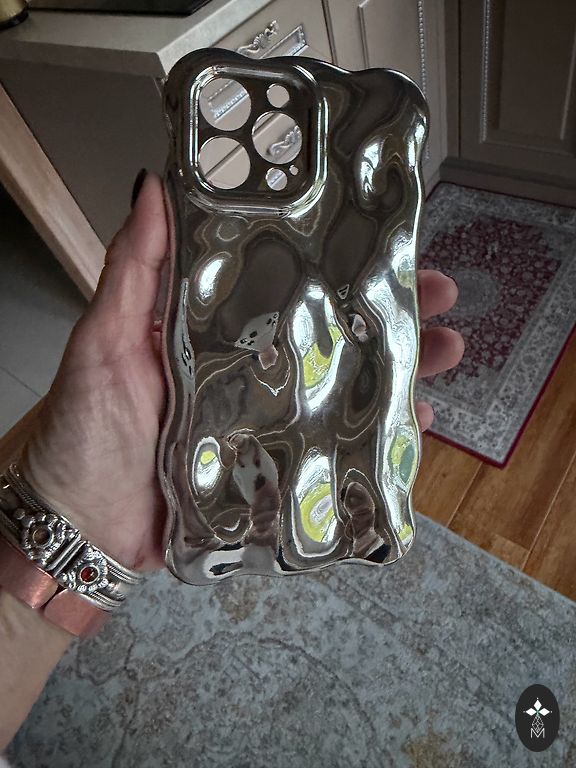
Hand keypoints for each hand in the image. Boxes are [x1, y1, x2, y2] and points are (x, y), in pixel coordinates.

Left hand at [18, 172, 462, 571]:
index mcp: (214, 328)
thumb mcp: (104, 340)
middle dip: (389, 310)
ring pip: (346, 386)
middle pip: (331, 331)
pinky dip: (379, 438)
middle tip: (437, 293)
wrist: (82, 524)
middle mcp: (248, 369)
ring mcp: (266, 420)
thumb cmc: (83, 431)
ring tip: (445, 351)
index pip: (288, 281)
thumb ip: (133, 269)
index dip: (336, 258)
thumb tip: (153, 186)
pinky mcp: (274, 468)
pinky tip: (415, 423)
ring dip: (399, 368)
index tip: (382, 237)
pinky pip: (337, 448)